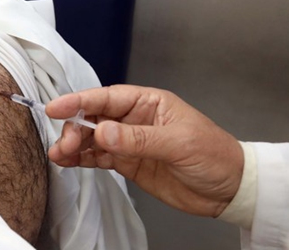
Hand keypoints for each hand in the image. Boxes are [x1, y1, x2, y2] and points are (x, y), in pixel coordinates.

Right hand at [45, 85, 243, 217]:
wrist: (231, 190)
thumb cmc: (214, 156)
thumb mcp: (179, 143)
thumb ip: (138, 138)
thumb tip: (102, 132)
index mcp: (148, 102)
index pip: (107, 97)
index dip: (79, 101)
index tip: (57, 108)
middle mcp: (134, 118)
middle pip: (94, 118)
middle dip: (75, 128)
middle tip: (66, 144)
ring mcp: (129, 141)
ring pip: (92, 138)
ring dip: (74, 145)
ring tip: (59, 156)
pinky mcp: (127, 163)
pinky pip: (98, 158)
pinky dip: (82, 160)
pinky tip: (69, 162)